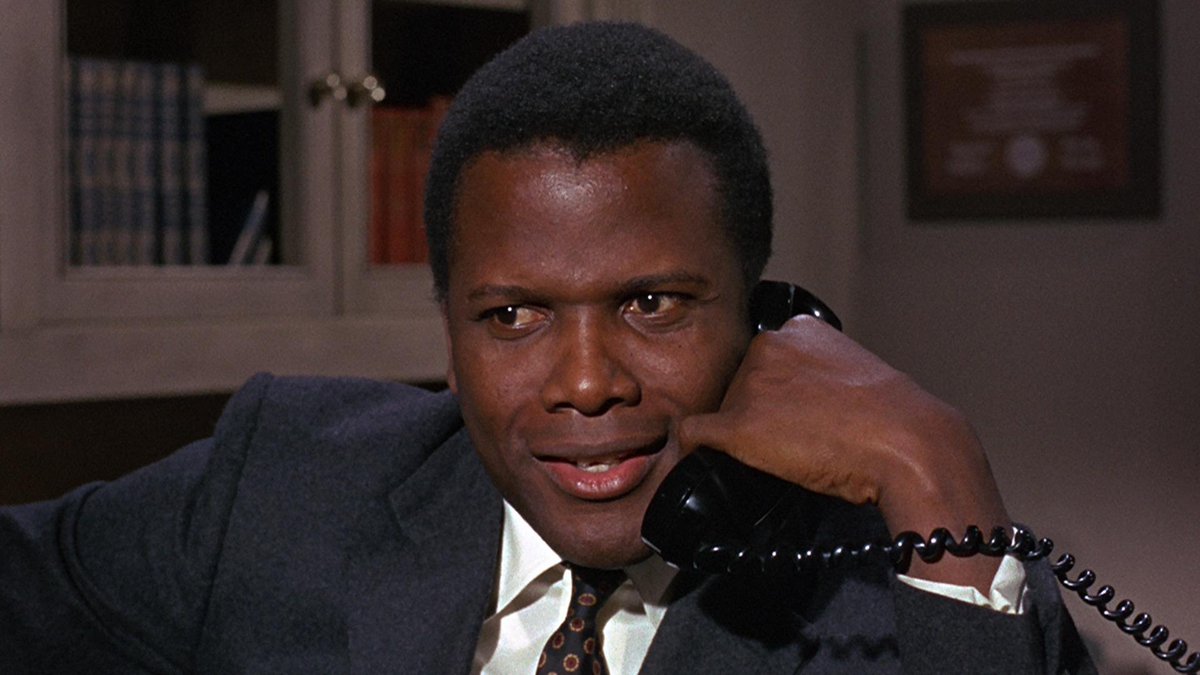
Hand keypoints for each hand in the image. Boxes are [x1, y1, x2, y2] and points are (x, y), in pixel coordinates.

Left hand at [677, 315, 1010, 590]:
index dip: (775, 396)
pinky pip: (692, 436)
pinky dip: (687, 452)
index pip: (764, 362)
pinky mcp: (739, 425)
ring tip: (789, 457)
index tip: (797, 418)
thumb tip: (799, 410)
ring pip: (721, 413)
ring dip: (740, 437)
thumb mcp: (855, 376)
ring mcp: (750, 385)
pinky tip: (694, 465)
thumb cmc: (894, 421)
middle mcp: (767, 346)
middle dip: (756, 415)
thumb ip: (817, 377)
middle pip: (738, 385)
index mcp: (797, 329)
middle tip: (797, 442)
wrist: (908, 445)